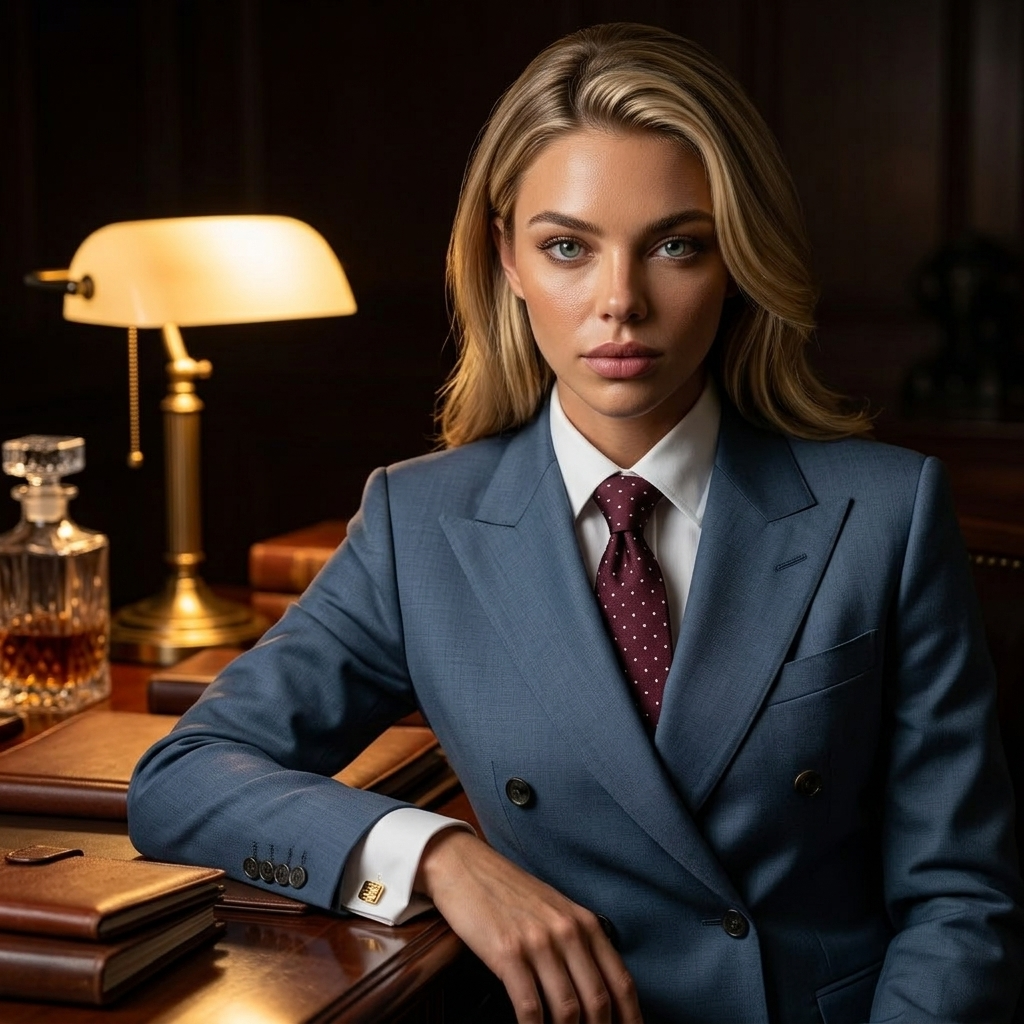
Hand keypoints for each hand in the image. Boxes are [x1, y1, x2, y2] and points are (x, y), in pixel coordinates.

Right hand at [415, 829, 642, 1023]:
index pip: (621, 982)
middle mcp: (568, 931)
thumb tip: (597, 996)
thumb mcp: (556, 911)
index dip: (630, 1020)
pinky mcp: (508, 952)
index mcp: (585, 923)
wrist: (467, 867)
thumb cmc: (511, 893)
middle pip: (598, 1002)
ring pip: (568, 1010)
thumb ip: (579, 944)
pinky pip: (530, 1007)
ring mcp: (538, 942)